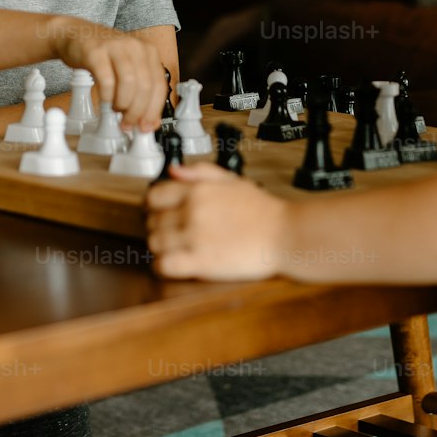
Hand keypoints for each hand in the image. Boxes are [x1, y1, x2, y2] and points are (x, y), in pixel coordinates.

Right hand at [47, 15, 165, 131]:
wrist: (75, 36)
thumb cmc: (104, 56)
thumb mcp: (128, 69)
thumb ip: (140, 92)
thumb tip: (149, 122)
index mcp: (148, 52)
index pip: (159, 85)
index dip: (154, 110)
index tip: (146, 126)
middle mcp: (135, 47)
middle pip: (145, 86)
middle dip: (137, 111)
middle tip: (128, 124)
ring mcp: (115, 47)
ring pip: (129, 83)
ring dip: (123, 104)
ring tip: (115, 110)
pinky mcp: (96, 52)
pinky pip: (106, 80)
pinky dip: (107, 96)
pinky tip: (105, 101)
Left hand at [146, 163, 290, 279]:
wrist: (285, 234)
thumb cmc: (263, 210)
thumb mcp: (231, 179)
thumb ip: (199, 172)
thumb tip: (174, 170)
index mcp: (197, 190)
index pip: (153, 196)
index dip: (154, 206)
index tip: (160, 212)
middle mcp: (192, 211)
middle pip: (152, 221)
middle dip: (159, 227)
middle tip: (172, 232)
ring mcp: (194, 237)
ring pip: (154, 243)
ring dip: (160, 247)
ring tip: (175, 248)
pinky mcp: (200, 262)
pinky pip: (163, 265)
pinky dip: (163, 266)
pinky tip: (174, 264)